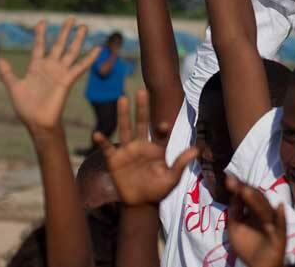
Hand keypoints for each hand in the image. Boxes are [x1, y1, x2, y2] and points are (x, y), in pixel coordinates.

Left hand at [0, 18, 99, 136]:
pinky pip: (81, 66)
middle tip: (71, 18)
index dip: (40, 34)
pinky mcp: (68, 79)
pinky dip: (90, 57)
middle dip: (64, 31)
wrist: (37, 121)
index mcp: (36, 67)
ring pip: (71, 51)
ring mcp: (60, 72)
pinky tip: (97, 49)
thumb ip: (7, 73)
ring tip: (84, 27)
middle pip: (58, 44)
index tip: (42, 21)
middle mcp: (50, 67)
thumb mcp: (14, 86)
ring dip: (78, 39)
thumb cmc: (25, 107)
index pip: (39, 45)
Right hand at [95, 90, 196, 205]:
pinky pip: (108, 148)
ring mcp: (127, 151)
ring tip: (121, 99)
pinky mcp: (115, 160)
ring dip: (123, 115)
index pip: (160, 133)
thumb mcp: (172, 177)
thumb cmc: (159, 190)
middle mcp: (142, 146)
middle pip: (142, 123)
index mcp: (158, 149)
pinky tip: (97, 134)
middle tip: (141, 91)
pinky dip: (102, 142)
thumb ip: (181, 163)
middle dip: (142, 108)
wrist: (141, 203)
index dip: (162, 128)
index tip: (163, 125)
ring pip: (125, 129)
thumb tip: (197, 150)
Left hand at [226, 175, 286, 266]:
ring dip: (258, 200)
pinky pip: (281, 226)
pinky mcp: (280, 236)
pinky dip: (281, 217)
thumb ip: (235, 212)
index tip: (229, 180)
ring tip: (246, 191)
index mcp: (255, 212)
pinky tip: (279, 207)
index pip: (249, 197)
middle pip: (257, 200)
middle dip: (246, 191)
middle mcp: (265, 215)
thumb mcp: (235, 227)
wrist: (258, 265)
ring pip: (266, 210)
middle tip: (234, 182)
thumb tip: (234, 194)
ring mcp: (273, 225)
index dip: (239, 188)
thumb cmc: (248, 247)